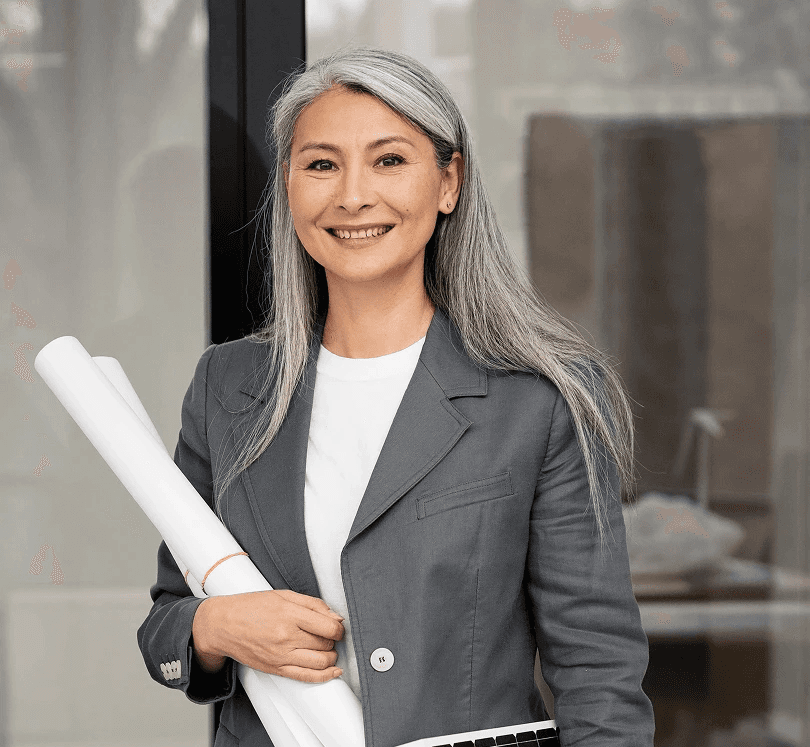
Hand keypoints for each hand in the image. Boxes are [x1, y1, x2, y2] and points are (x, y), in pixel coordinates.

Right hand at [208, 590, 344, 682]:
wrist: (223, 625)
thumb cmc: (251, 607)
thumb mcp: (284, 595)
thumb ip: (313, 604)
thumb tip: (336, 616)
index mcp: (289, 614)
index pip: (328, 627)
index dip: (339, 627)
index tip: (338, 625)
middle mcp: (286, 637)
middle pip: (325, 644)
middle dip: (334, 640)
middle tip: (330, 634)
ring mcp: (281, 656)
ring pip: (320, 662)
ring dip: (332, 657)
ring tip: (328, 648)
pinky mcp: (276, 669)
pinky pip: (306, 677)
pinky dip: (325, 676)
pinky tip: (333, 671)